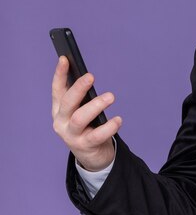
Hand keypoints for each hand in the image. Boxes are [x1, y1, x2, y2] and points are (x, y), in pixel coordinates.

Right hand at [51, 56, 121, 170]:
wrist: (92, 155)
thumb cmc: (88, 127)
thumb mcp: (82, 111)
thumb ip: (83, 98)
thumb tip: (89, 78)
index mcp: (59, 110)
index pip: (57, 90)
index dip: (60, 74)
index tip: (65, 59)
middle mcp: (61, 122)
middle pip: (67, 103)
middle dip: (78, 88)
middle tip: (91, 76)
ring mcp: (71, 135)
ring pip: (79, 118)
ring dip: (95, 105)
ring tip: (110, 97)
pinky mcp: (84, 146)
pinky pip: (96, 135)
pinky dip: (109, 127)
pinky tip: (118, 119)